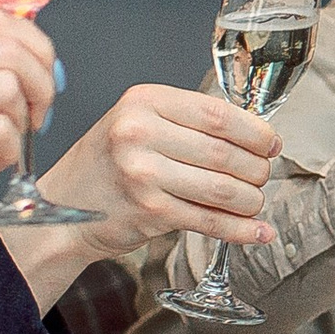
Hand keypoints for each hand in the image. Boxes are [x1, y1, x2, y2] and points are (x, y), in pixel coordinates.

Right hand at [0, 84, 281, 309]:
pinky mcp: (150, 213)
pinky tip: (258, 232)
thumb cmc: (108, 163)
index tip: (271, 143)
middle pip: (224, 152)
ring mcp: (144, 175)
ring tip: (255, 201)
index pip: (217, 114)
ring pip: (222, 188)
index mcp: (143, 102)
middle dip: (256, 168)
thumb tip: (255, 134)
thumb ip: (187, 121)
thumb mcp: (137, 122)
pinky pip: (209, 221)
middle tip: (262, 175)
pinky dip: (241, 229)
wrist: (63, 208)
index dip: (255, 131)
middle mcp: (140, 134)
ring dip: (250, 199)